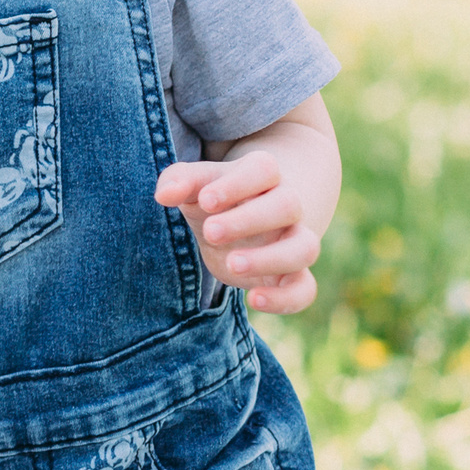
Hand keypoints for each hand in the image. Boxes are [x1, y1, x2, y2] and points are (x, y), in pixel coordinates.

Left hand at [154, 150, 320, 313]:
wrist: (231, 226)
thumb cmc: (209, 197)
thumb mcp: (192, 184)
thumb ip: (178, 182)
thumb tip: (164, 196)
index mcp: (261, 175)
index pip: (264, 169)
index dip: (237, 184)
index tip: (205, 200)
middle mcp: (286, 205)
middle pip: (288, 205)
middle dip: (249, 220)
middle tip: (210, 232)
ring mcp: (293, 241)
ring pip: (305, 248)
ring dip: (270, 259)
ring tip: (231, 264)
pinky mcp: (293, 276)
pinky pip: (305, 290)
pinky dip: (286, 299)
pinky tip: (254, 300)